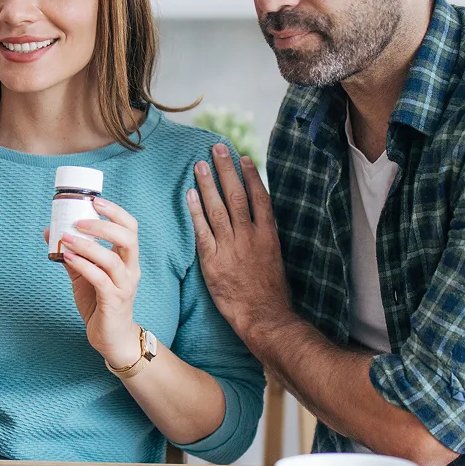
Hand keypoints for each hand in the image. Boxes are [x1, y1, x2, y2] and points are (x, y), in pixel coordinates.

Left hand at [44, 197, 142, 368]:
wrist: (112, 338)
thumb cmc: (100, 304)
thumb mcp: (85, 275)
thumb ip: (72, 254)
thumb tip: (49, 232)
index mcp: (127, 259)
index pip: (130, 227)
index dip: (115, 211)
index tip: (95, 200)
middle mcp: (131, 270)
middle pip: (128, 238)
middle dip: (103, 225)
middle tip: (79, 220)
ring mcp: (124, 286)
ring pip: (112, 259)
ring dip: (88, 246)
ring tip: (66, 238)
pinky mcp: (114, 301)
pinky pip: (100, 279)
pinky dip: (84, 265)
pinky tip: (68, 258)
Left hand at [187, 144, 291, 333]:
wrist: (263, 317)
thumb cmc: (271, 292)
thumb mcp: (275, 258)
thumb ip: (265, 236)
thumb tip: (259, 218)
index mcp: (268, 235)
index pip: (259, 197)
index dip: (250, 175)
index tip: (242, 157)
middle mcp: (250, 236)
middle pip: (237, 195)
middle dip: (226, 170)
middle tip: (217, 148)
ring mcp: (231, 248)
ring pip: (218, 209)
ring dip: (208, 184)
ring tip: (199, 164)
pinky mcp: (213, 261)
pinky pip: (202, 231)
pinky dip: (195, 211)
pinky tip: (189, 194)